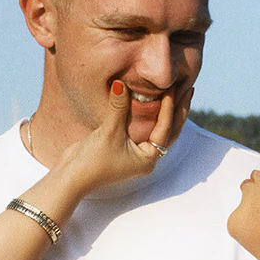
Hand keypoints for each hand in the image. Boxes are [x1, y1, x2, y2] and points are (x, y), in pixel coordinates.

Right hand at [59, 81, 192, 192]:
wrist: (71, 177)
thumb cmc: (92, 161)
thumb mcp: (108, 133)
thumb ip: (118, 108)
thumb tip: (121, 83)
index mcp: (148, 158)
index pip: (165, 129)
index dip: (170, 108)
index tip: (173, 88)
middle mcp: (146, 157)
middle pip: (168, 130)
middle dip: (178, 110)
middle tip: (187, 88)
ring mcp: (136, 153)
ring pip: (157, 129)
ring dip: (165, 112)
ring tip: (174, 92)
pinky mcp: (124, 148)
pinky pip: (142, 128)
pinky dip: (148, 115)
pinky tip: (151, 102)